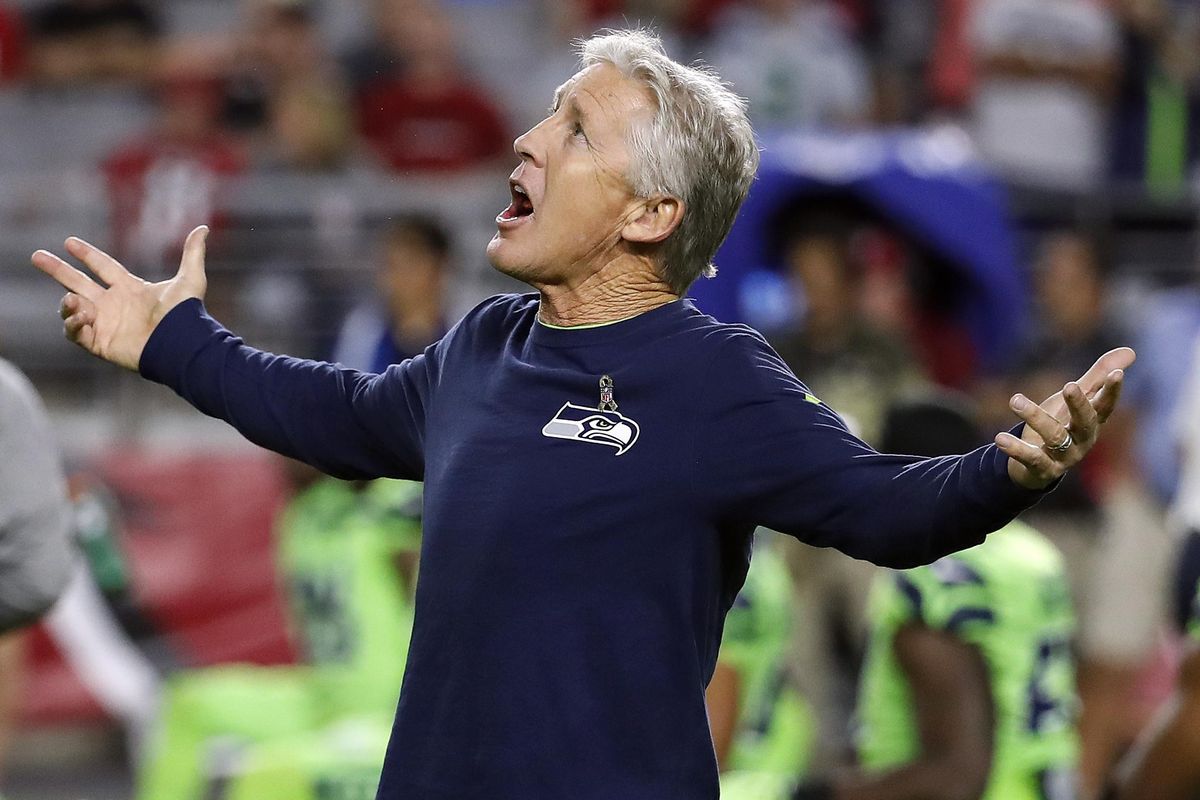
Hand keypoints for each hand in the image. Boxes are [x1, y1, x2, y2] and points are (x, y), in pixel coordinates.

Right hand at [31, 226, 208, 370]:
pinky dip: (72, 324)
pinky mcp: (101, 343)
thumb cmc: (186, 315)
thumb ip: (193, 253)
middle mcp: (114, 304)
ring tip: (74, 300)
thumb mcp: (191, 280)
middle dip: (57, 270)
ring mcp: (106, 323)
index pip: (102, 267)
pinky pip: (75, 333)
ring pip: (72, 308)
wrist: (181, 345)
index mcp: (130, 288)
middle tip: (36, 256)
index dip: (86, 254)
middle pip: (77, 282)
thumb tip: (203, 228)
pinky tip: (81, 315)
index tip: (68, 242)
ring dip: (68, 303)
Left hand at [996, 347, 1135, 489]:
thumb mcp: (1074, 400)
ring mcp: (1065, 457)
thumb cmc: (1061, 424)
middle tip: (1069, 386)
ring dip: (1034, 417)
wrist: (1036, 466)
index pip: (1106, 405)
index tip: (1116, 373)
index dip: (1112, 391)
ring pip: (1054, 436)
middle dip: (1079, 404)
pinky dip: (1016, 449)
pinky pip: (1031, 459)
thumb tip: (1131, 351)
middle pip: (1086, 422)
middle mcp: (1083, 440)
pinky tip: (999, 438)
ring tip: (1014, 400)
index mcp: (1092, 421)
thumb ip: (1097, 377)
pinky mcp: (1043, 469)